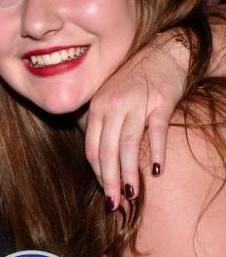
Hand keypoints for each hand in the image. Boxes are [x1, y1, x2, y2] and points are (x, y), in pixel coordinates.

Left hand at [85, 33, 188, 208]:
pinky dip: (156, 152)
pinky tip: (156, 171)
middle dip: (109, 180)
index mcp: (97, 107)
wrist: (165, 53)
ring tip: (132, 196)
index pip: (91, 147)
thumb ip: (103, 123)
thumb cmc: (134, 80)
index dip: (96, 173)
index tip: (104, 192)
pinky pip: (156, 131)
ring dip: (129, 173)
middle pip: (106, 150)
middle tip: (114, 204)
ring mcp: (136, 103)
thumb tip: (98, 158)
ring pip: (127, 144)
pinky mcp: (160, 101)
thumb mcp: (110, 98)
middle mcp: (112, 105)